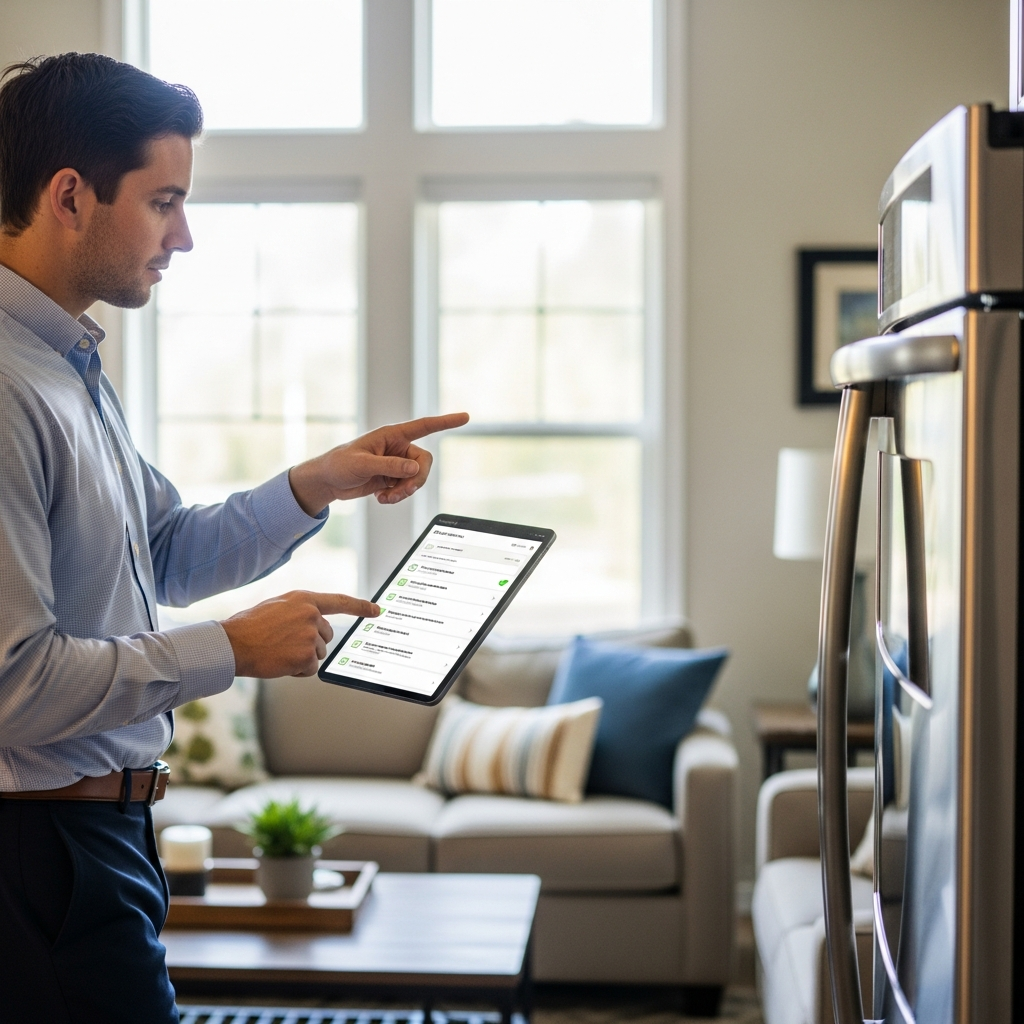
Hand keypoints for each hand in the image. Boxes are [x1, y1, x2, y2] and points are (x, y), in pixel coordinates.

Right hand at [220, 590, 379, 677]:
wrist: (233, 643)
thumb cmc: (250, 626)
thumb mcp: (278, 606)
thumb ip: (300, 610)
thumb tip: (316, 622)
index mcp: (304, 599)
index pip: (340, 601)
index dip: (361, 606)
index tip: (377, 610)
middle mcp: (311, 615)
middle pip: (326, 636)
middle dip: (311, 643)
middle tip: (285, 643)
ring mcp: (310, 636)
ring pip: (319, 654)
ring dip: (303, 657)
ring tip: (279, 651)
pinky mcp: (306, 656)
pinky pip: (311, 669)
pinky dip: (298, 671)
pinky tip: (281, 663)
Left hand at [287, 412, 469, 514]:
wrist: (328, 482)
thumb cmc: (340, 464)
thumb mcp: (362, 464)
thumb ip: (390, 465)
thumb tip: (415, 467)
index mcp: (392, 435)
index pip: (424, 426)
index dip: (445, 422)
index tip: (466, 417)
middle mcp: (397, 448)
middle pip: (424, 462)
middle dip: (416, 480)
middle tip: (402, 492)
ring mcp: (396, 464)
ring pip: (417, 478)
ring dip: (405, 491)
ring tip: (386, 498)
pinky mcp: (392, 478)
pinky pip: (407, 489)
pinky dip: (397, 497)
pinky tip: (381, 498)